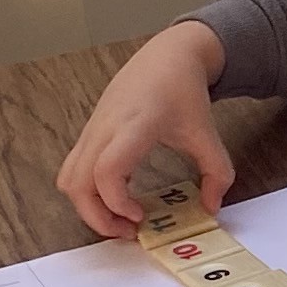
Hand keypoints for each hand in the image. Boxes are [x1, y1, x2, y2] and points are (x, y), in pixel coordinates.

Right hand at [58, 24, 231, 236]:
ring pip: (68, 177)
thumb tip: (211, 210)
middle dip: (98, 216)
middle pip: (77, 182)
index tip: (140, 216)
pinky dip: (88, 190)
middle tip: (129, 230)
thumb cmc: (185, 91)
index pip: (106, 171)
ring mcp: (92, 129)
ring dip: (88, 206)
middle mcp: (106, 127)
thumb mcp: (208, 133)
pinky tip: (120, 194)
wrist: (167, 56)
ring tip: (121, 217)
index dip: (116, 203)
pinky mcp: (88, 132)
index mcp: (135, 125)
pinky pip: (74, 168)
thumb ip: (217, 173)